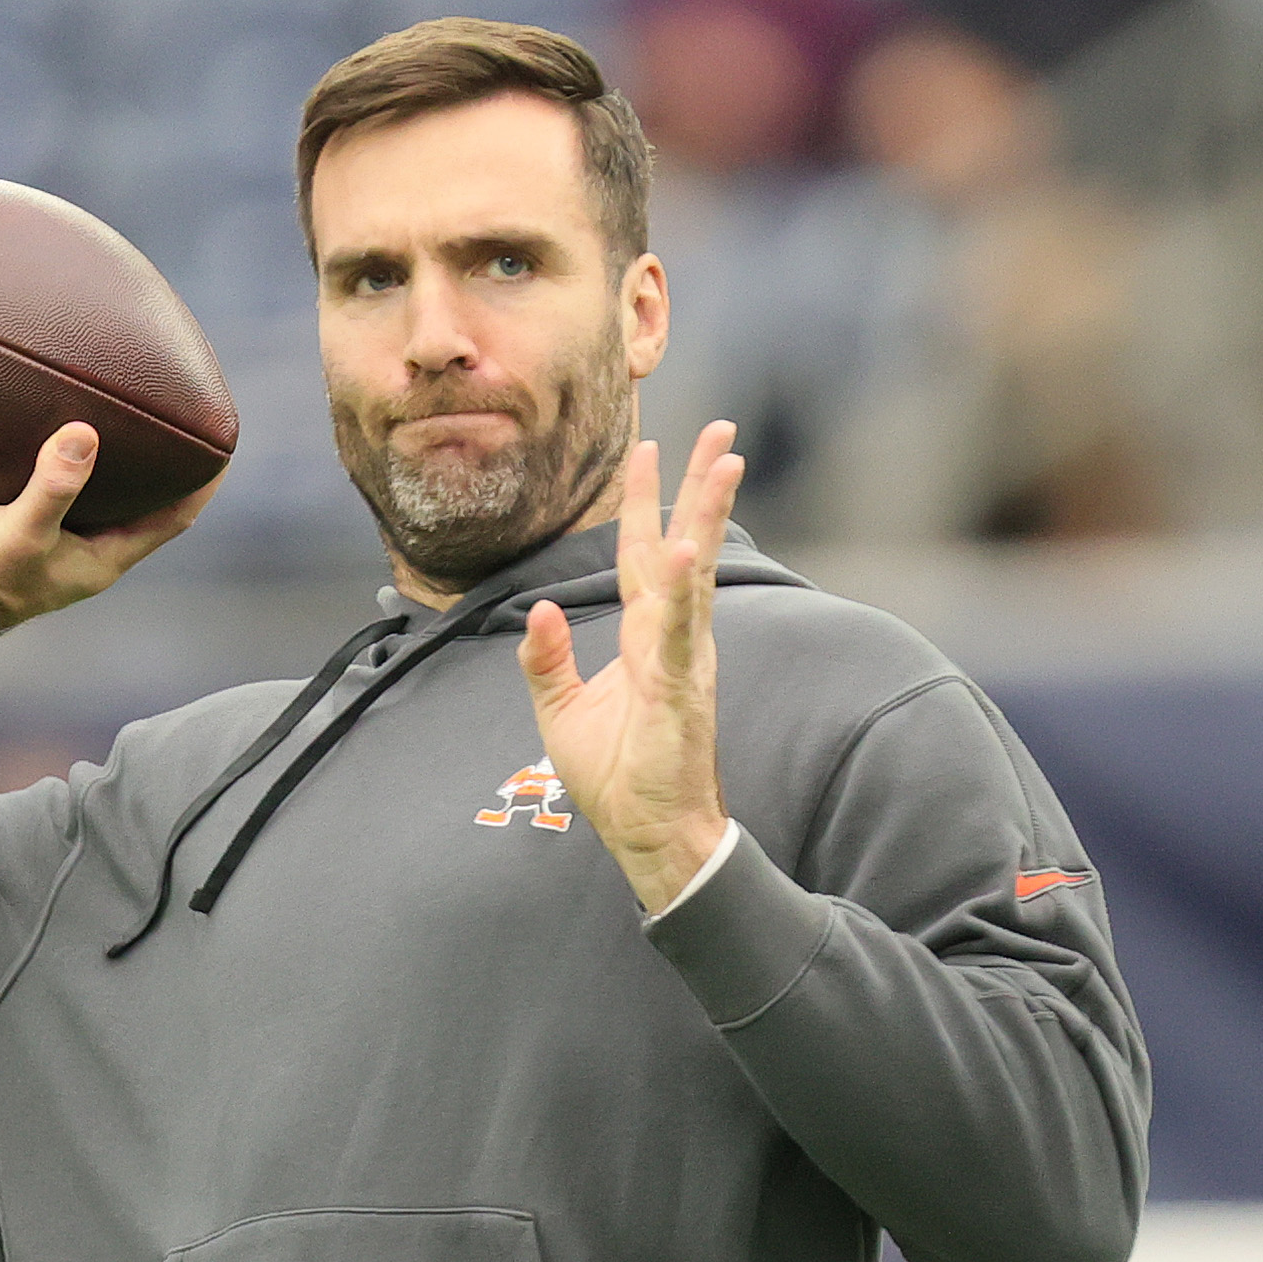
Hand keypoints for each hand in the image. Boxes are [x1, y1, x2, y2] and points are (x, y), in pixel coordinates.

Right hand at [0, 423, 219, 628]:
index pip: (174, 517)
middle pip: (141, 496)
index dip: (202, 483)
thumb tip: (87, 433)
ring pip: (94, 482)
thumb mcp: (20, 533)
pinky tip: (56, 408)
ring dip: (111, 449)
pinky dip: (60, 447)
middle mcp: (84, 544)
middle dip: (163, 458)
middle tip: (179, 406)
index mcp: (103, 557)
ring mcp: (49, 529)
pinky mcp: (12, 513)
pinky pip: (50, 475)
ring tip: (123, 396)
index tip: (223, 442)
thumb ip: (54, 486)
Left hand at [518, 421, 744, 912]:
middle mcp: (672, 638)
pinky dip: (685, 591)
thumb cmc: (616, 778)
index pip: (643, 556)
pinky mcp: (682, 689)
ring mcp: (684, 659)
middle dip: (699, 485)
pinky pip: (681, 632)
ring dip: (708, 515)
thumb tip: (538, 610)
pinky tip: (690, 549)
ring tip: (724, 461)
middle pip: (684, 545)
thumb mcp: (562, 710)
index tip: (647, 448)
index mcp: (645, 638)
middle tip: (720, 428)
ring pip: (695, 573)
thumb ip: (547, 659)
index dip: (644, 503)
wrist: (648, 833)